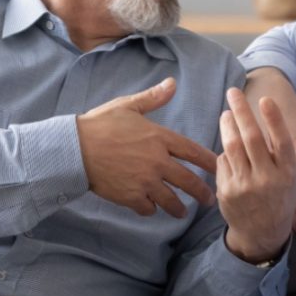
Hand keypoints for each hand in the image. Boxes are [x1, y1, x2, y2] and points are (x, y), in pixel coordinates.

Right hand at [76, 77, 216, 217]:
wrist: (74, 148)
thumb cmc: (100, 124)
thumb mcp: (128, 106)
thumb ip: (153, 98)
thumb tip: (172, 83)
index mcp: (160, 138)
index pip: (194, 152)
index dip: (210, 162)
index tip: (220, 168)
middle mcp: (157, 162)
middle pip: (189, 181)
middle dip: (202, 193)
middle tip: (210, 200)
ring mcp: (145, 181)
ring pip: (171, 200)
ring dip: (179, 208)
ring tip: (183, 212)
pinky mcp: (131, 196)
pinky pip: (148, 208)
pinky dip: (151, 210)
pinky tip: (152, 208)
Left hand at [217, 88, 295, 262]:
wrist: (262, 233)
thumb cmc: (283, 196)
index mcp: (287, 172)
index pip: (281, 142)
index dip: (274, 120)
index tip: (265, 99)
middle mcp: (267, 179)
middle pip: (252, 139)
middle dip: (242, 112)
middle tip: (234, 91)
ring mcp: (246, 186)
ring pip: (233, 147)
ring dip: (228, 126)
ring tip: (226, 112)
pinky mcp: (228, 191)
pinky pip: (223, 162)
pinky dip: (224, 149)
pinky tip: (225, 139)